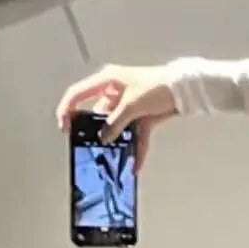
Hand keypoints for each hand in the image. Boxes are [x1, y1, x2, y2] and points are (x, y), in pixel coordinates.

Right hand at [56, 65, 178, 165]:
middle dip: (95, 132)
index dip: (67, 109)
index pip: (78, 93)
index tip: (64, 126)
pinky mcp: (142, 117)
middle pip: (98, 114)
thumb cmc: (159, 85)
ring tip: (112, 159)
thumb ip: (115, 123)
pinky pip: (135, 136)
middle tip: (88, 146)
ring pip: (117, 128)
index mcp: (107, 81)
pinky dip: (136, 150)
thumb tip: (104, 137)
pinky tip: (135, 165)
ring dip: (117, 143)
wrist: (185, 89)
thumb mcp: (131, 105)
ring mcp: (128, 106)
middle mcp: (115, 92)